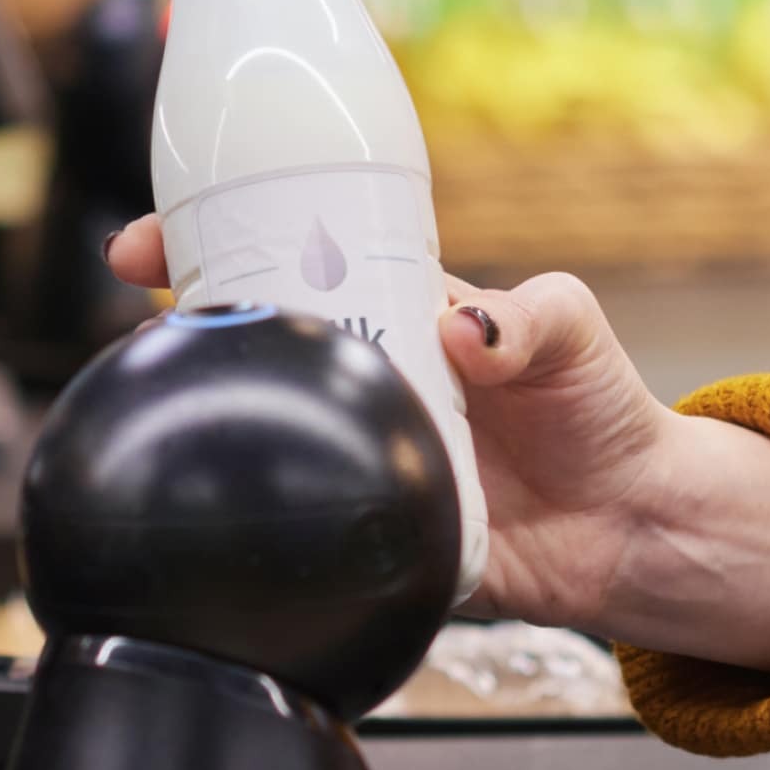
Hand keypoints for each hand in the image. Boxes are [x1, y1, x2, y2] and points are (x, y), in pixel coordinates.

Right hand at [105, 216, 769, 672]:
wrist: (629, 524)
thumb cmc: (597, 409)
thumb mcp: (572, 330)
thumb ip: (528, 319)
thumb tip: (467, 330)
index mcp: (403, 311)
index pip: (299, 257)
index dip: (222, 238)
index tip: (151, 240)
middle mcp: (367, 374)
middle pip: (260, 333)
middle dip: (186, 311)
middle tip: (140, 305)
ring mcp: (359, 450)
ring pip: (264, 422)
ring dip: (214, 404)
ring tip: (168, 388)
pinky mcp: (363, 531)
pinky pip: (296, 521)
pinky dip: (262, 513)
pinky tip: (229, 509)